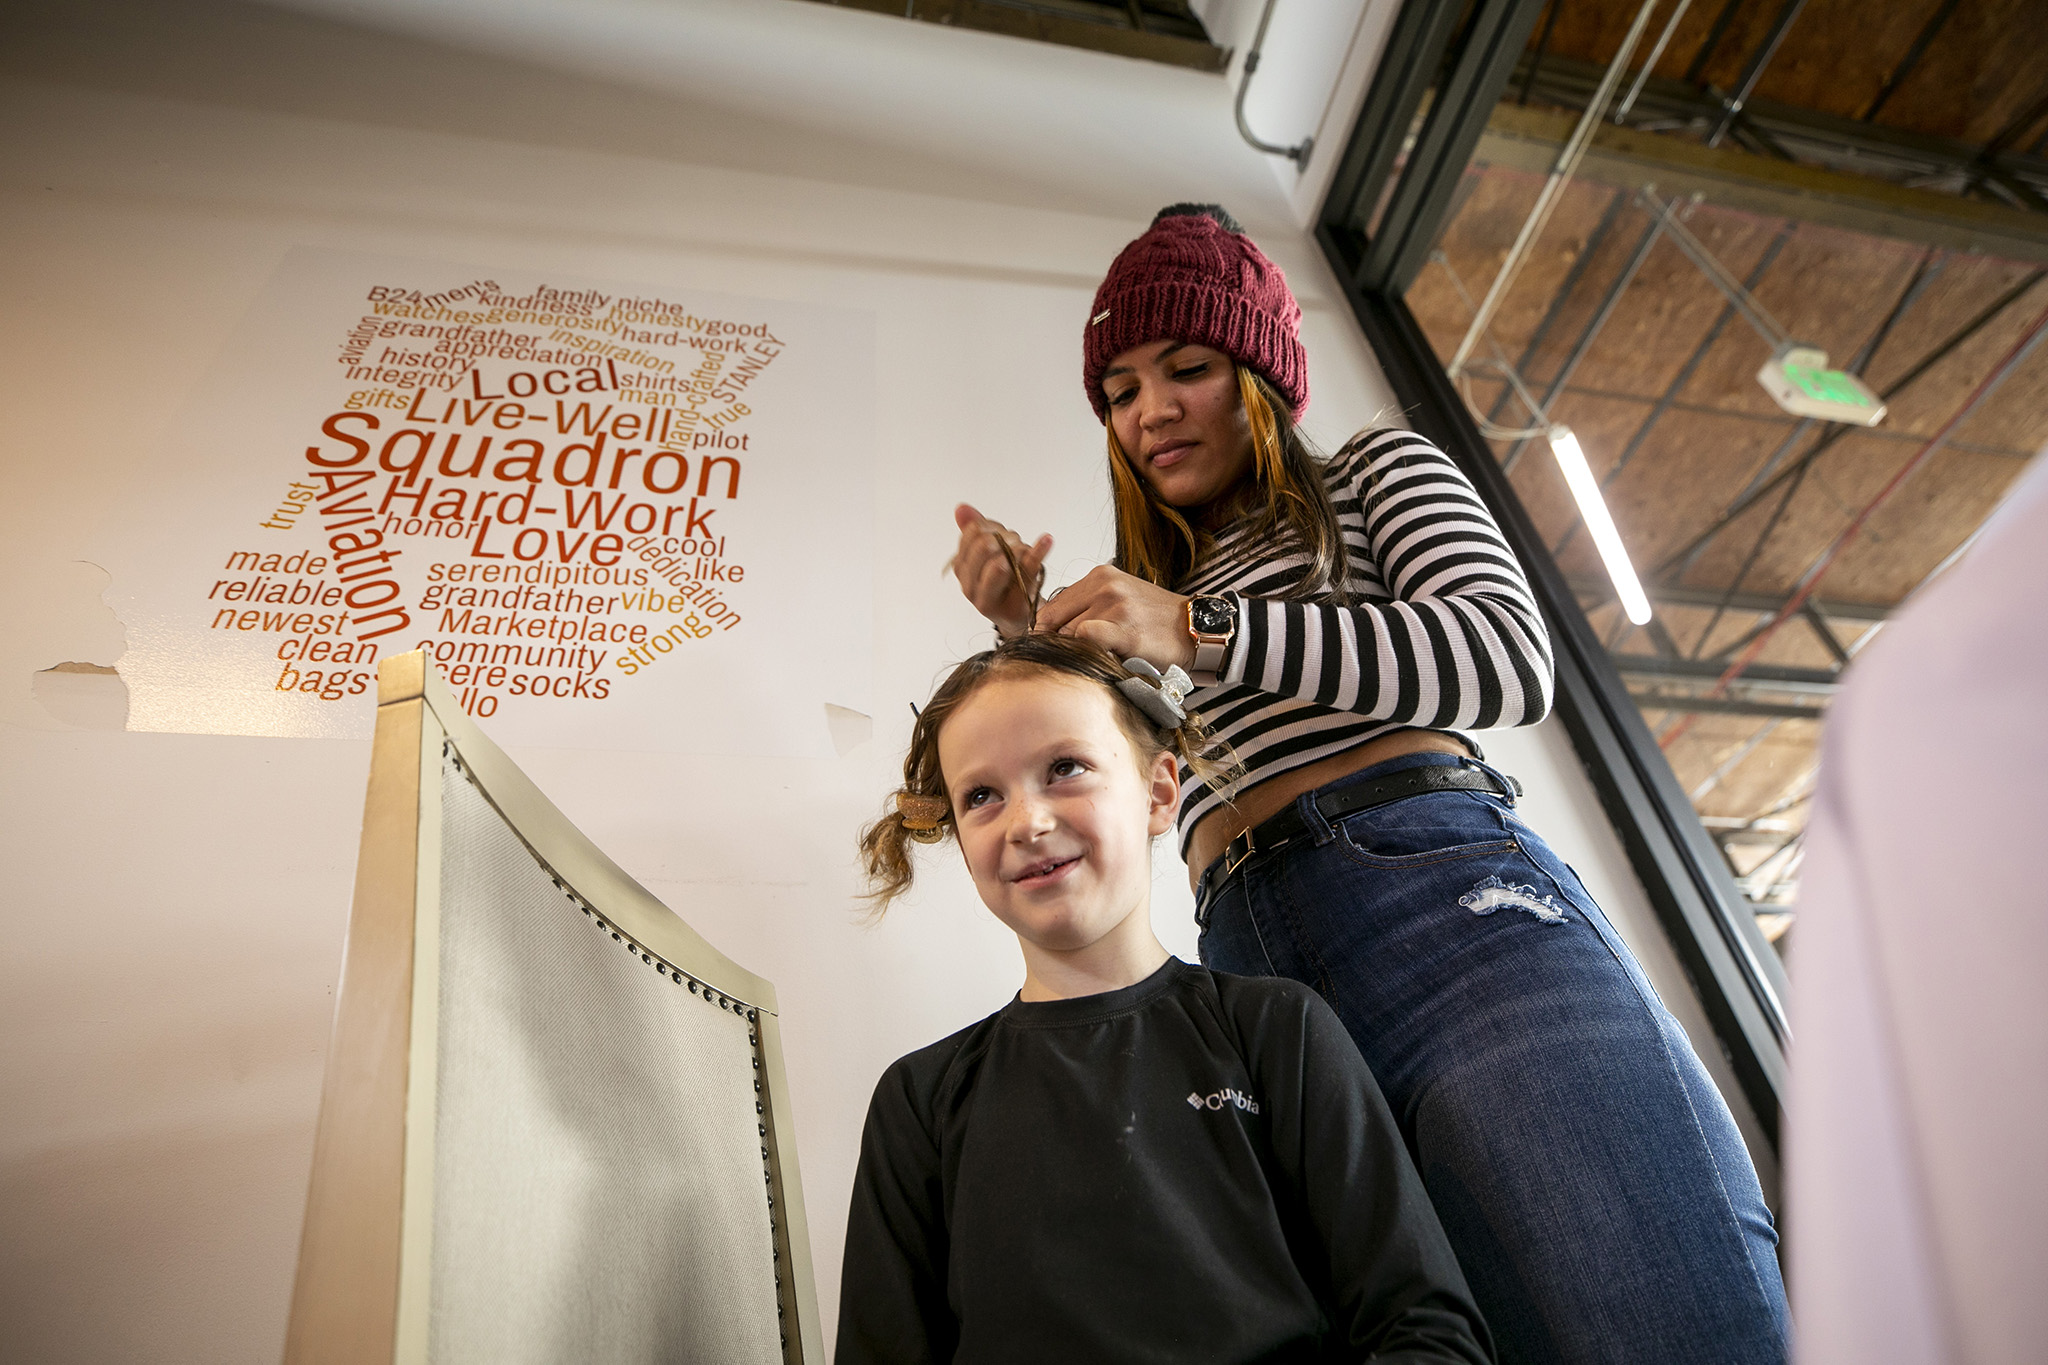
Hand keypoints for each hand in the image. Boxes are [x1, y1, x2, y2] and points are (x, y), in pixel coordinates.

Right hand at [951, 504, 1051, 637]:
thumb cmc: (1003, 581)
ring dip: (1018, 548)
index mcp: (961, 569)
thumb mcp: (987, 553)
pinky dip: (1039, 552)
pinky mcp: (1014, 607)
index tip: (1001, 533)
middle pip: (983, 548)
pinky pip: (1026, 574)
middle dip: (1004, 537)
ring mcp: (989, 600)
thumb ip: (975, 530)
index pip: (971, 536)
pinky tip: (1047, 540)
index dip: (990, 527)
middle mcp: (969, 587)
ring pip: (1000, 563)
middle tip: (1016, 542)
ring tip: (1025, 552)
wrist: (1019, 615)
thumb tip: (961, 507)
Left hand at [1035, 565, 1192, 667]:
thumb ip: (1085, 608)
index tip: (1053, 648)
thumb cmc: (1155, 620)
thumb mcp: (1118, 600)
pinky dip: (1089, 652)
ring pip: (1069, 635)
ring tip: (1099, 659)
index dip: (1047, 632)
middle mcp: (1105, 585)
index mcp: (1100, 576)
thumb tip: (1048, 630)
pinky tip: (1105, 660)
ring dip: (1078, 653)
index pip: (1052, 607)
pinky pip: (1087, 639)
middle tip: (1076, 659)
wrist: (1194, 628)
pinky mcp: (1125, 629)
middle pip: (1056, 623)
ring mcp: (1115, 605)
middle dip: (1060, 645)